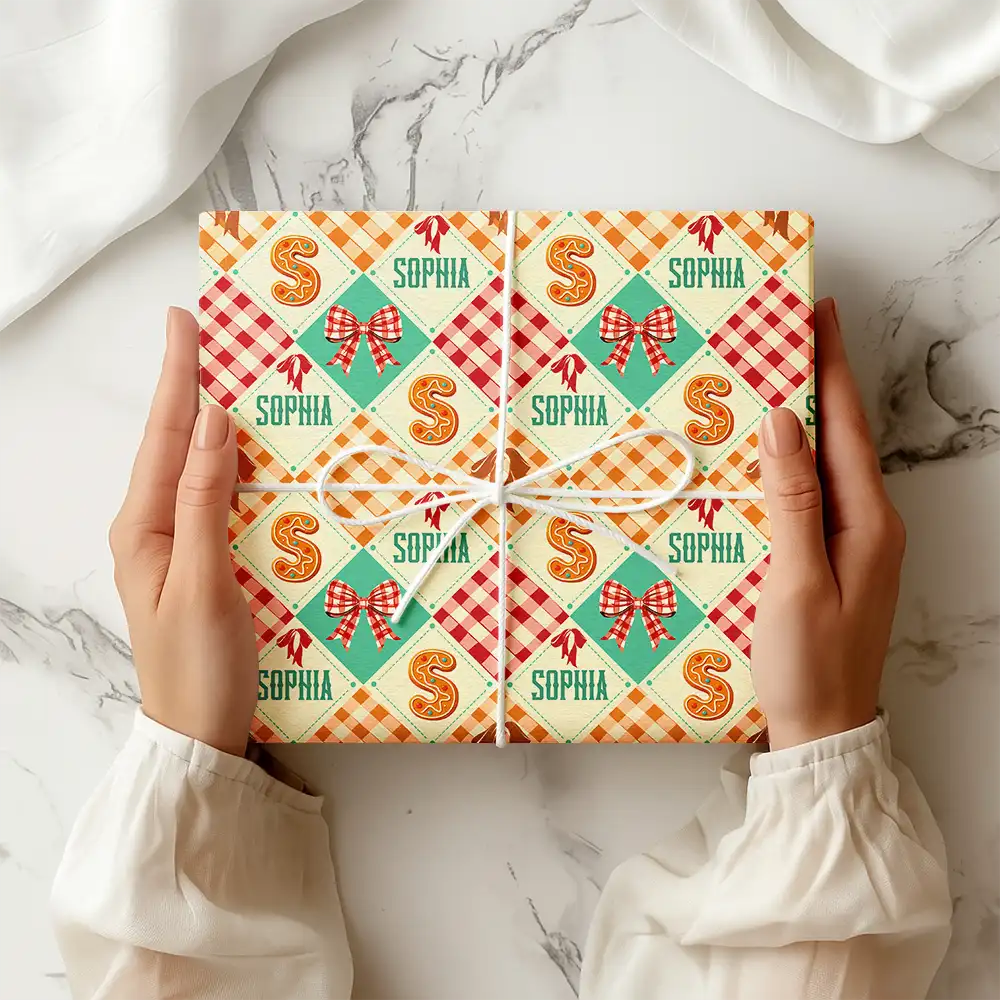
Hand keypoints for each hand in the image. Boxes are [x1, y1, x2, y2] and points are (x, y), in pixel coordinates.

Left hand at [109, 307, 257, 755]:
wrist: (200, 734)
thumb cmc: (199, 666)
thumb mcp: (203, 581)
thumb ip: (204, 499)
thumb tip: (214, 420)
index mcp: (142, 526)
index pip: (166, 435)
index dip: (179, 375)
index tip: (185, 320)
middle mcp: (154, 526)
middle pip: (175, 442)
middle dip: (192, 385)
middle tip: (211, 335)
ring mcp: (177, 544)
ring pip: (196, 467)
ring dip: (213, 421)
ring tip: (230, 376)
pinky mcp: (204, 561)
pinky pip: (215, 497)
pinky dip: (233, 464)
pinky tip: (249, 452)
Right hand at [752, 298, 904, 750]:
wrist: (823, 730)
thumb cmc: (809, 663)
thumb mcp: (795, 579)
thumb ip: (791, 498)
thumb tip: (780, 421)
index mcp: (868, 521)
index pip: (844, 426)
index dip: (829, 367)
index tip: (817, 312)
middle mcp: (869, 523)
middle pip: (841, 436)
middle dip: (817, 381)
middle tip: (787, 334)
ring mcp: (854, 542)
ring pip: (827, 463)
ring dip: (803, 419)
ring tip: (772, 379)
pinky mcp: (832, 559)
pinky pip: (814, 494)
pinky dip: (793, 463)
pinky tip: (768, 457)